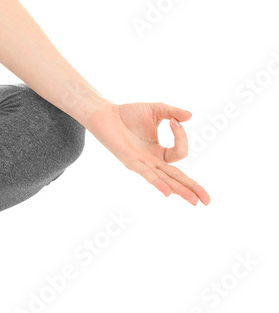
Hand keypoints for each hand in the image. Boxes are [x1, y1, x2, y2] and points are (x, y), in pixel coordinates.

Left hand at [85, 102, 210, 205]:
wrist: (104, 112)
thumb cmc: (128, 113)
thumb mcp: (156, 110)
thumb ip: (172, 112)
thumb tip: (189, 116)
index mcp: (158, 152)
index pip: (179, 153)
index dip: (181, 137)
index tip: (175, 121)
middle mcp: (151, 161)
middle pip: (176, 177)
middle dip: (192, 188)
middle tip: (207, 201)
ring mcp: (141, 162)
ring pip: (164, 179)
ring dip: (179, 190)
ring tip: (194, 201)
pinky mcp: (129, 160)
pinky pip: (146, 173)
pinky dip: (157, 182)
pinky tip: (167, 192)